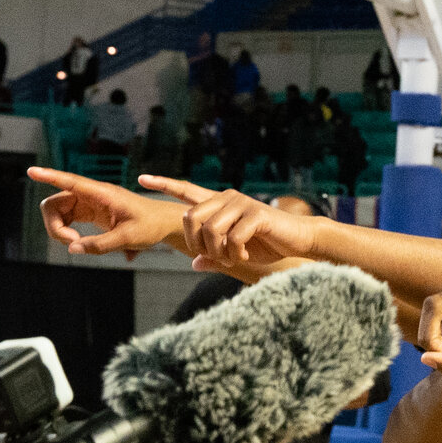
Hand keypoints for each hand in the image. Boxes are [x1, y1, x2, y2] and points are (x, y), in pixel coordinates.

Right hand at [30, 165, 189, 259]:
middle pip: (55, 202)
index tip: (32, 170)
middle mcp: (92, 195)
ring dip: (59, 230)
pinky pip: (68, 219)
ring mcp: (89, 203)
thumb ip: (100, 245)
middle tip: (71, 242)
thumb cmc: (150, 226)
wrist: (163, 223)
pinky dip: (66, 232)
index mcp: (102, 194)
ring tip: (77, 244)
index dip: (49, 176)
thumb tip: (74, 249)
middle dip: (54, 224)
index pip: (71, 182)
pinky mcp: (90, 212)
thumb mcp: (128, 237)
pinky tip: (78, 242)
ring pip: (59, 212)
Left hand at [146, 176, 320, 271]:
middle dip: (197, 244)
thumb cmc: (267, 244)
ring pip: (210, 230)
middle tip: (214, 258)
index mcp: (219, 204)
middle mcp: (227, 198)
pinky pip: (232, 237)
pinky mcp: (255, 214)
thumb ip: (214, 256)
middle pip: (191, 218)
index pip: (186, 190)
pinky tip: (245, 257)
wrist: (299, 240)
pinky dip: (235, 254)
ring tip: (233, 259)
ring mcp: (241, 204)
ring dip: (217, 252)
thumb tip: (194, 264)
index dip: (164, 184)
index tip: (142, 178)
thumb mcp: (236, 252)